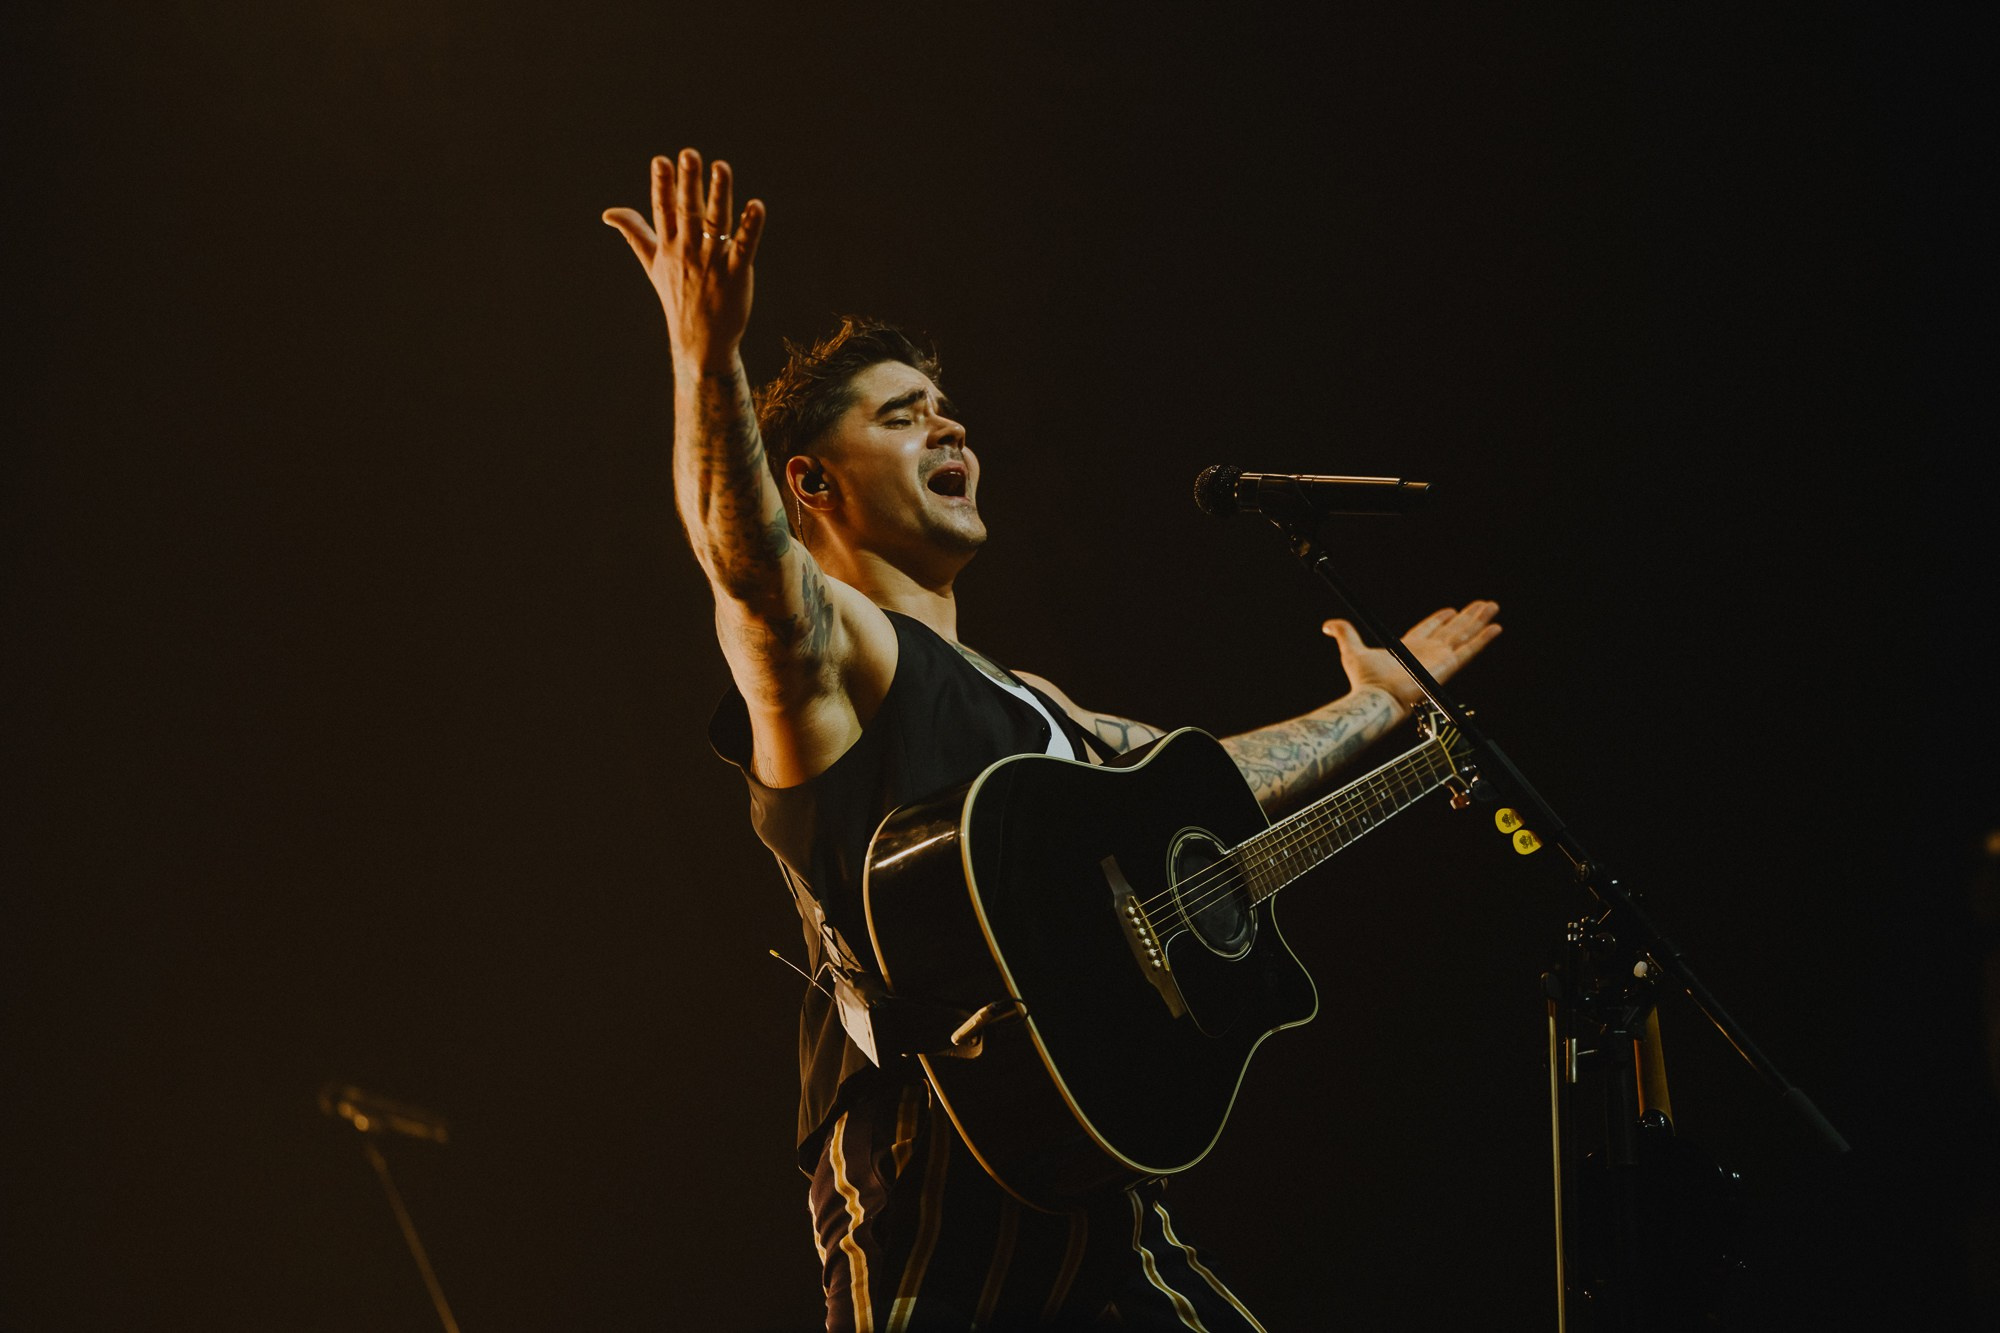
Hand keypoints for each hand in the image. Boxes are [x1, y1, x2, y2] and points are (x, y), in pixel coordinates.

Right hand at [602, 148, 766, 374]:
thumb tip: (608, 213)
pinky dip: (750, 227)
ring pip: (716, 224)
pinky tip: (756, 206)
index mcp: (668, 246)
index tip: (661, 160)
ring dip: (720, 195)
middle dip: (688, 184)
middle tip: (689, 154)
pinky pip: (744, 247)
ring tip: (721, 166)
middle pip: (688, 212)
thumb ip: (635, 232)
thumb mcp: (652, 263)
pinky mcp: (737, 274)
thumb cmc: (676, 296)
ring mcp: (713, 263)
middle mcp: (688, 251)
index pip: (663, 210)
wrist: (700, 341)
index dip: (662, 185)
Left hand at [1322, 601, 1501, 710]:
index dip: (1441, 619)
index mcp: (1409, 648)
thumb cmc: (1365, 681)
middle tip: (1482, 604)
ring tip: (1493, 607)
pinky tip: (1496, 627)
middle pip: (1453, 629)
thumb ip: (1345, 634)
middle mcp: (1428, 653)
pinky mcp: (1449, 665)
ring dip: (1479, 621)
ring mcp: (1440, 658)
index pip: (1430, 629)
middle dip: (1468, 617)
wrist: (1377, 698)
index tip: (1451, 609)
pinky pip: (1470, 649)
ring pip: (1464, 635)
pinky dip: (1484, 638)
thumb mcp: (1352, 650)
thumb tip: (1328, 624)